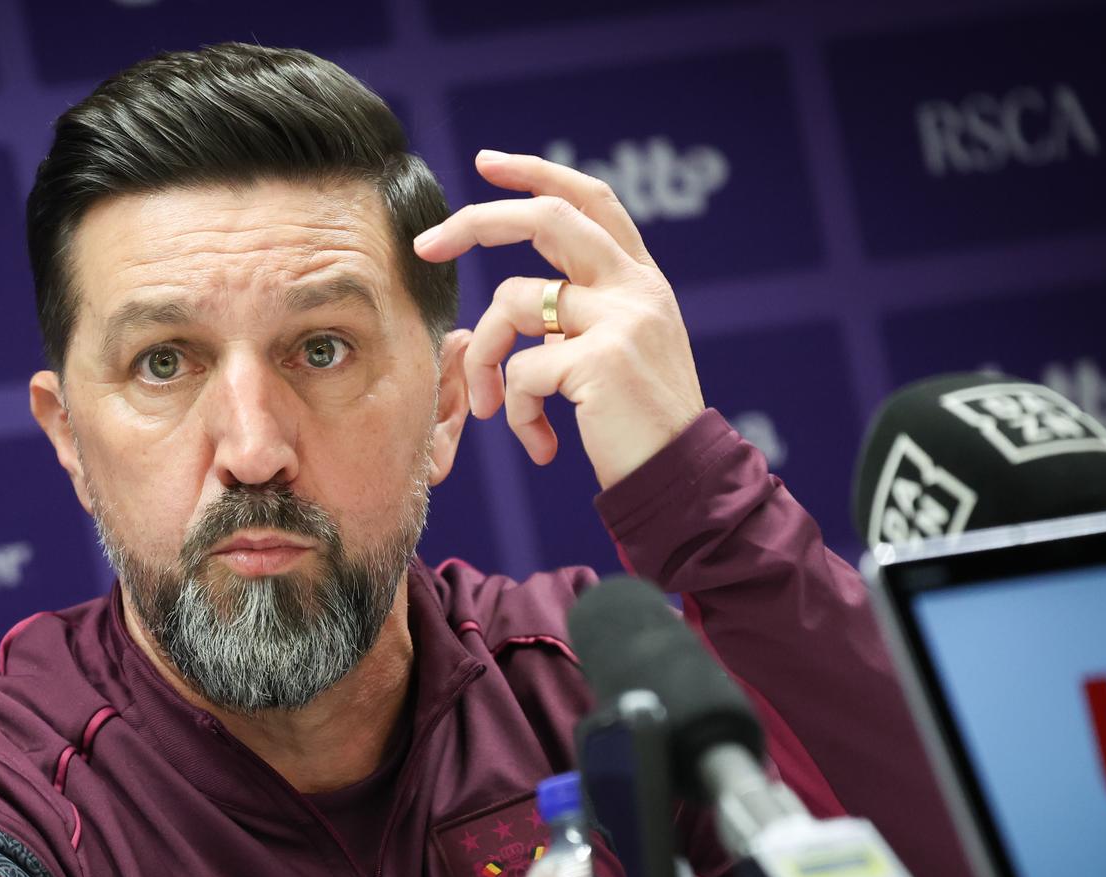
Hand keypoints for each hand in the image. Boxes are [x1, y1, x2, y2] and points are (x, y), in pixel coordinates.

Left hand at [413, 149, 704, 488]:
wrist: (681, 485)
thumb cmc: (638, 428)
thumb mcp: (620, 352)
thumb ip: (583, 313)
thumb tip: (518, 297)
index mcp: (641, 279)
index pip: (589, 200)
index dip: (537, 174)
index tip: (486, 162)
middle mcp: (637, 287)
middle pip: (547, 220)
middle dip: (477, 222)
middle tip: (424, 246)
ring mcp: (622, 319)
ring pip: (512, 304)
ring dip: (483, 359)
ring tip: (489, 409)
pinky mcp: (601, 361)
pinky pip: (520, 372)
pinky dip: (514, 413)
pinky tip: (539, 445)